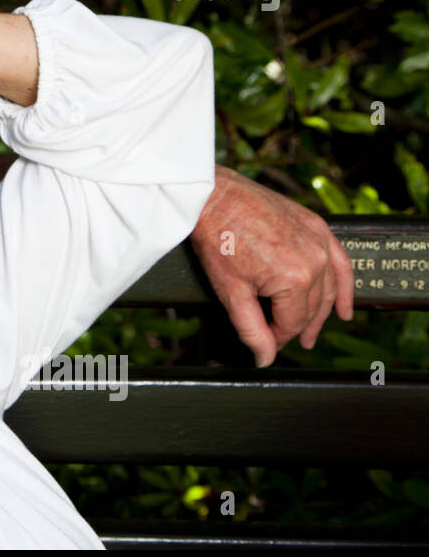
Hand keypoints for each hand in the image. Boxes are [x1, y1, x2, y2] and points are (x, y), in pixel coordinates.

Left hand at [189, 166, 354, 366]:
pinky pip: (340, 262)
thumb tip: (265, 359)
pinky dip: (344, 286)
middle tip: (285, 343)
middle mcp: (315, 261)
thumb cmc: (217, 239)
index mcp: (295, 280)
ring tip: (311, 334)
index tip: (265, 344)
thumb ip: (251, 330)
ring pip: (328, 289)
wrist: (213, 197)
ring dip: (322, 314)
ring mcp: (319, 241)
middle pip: (311, 308)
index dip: (278, 339)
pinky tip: (345, 308)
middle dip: (296, 328)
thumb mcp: (231, 292)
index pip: (292, 323)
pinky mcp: (317, 226)